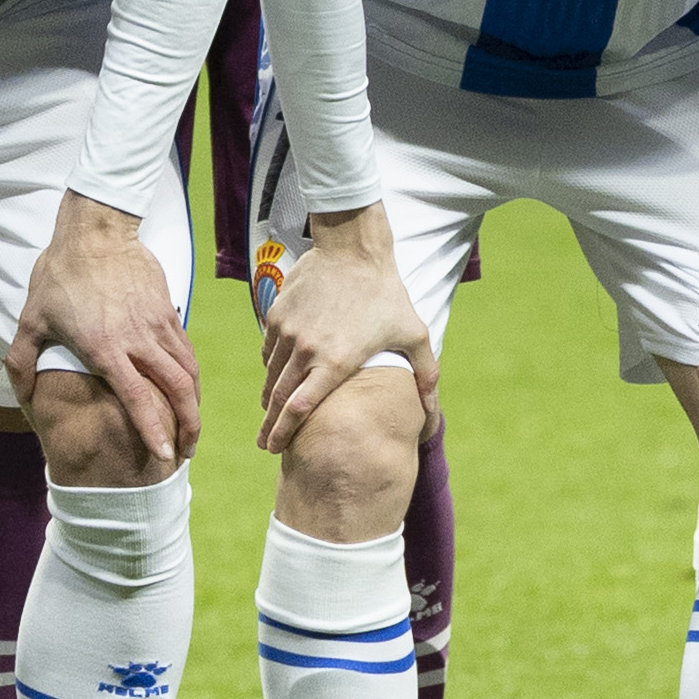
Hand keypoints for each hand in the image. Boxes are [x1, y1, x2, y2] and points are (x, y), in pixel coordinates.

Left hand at [20, 191, 200, 464]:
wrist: (95, 230)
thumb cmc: (59, 274)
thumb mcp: (30, 318)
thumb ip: (23, 361)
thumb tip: (23, 395)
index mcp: (106, 349)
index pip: (139, 399)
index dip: (153, 431)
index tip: (163, 457)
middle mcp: (139, 340)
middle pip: (178, 390)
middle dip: (188, 426)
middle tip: (186, 452)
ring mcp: (158, 324)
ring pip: (189, 371)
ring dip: (194, 404)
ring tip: (191, 427)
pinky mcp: (168, 310)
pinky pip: (186, 350)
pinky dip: (191, 375)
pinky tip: (186, 389)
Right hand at [252, 203, 435, 454]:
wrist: (353, 249)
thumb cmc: (387, 294)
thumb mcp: (415, 335)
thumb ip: (425, 377)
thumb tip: (433, 417)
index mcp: (335, 362)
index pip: (299, 409)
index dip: (283, 433)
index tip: (274, 449)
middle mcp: (305, 351)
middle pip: (277, 400)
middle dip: (269, 426)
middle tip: (264, 444)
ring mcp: (287, 332)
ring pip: (271, 375)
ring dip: (269, 398)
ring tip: (270, 413)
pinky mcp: (277, 315)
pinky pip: (269, 351)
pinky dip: (271, 367)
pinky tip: (278, 374)